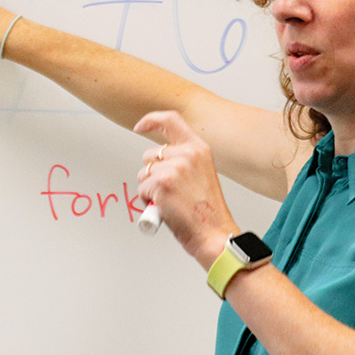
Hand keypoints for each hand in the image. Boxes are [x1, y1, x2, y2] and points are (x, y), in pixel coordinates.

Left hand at [134, 111, 236, 268]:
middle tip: (168, 191)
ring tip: (168, 201)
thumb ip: (184, 159)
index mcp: (199, 149)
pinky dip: (147, 201)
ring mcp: (173, 169)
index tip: (139, 127)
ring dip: (149, 188)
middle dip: (152, 173)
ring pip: (143, 173)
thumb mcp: (203, 173)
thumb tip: (161, 157)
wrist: (214, 234)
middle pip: (150, 155)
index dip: (151, 120)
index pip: (171, 120)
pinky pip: (141, 189)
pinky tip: (164, 208)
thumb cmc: (208, 211)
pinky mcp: (161, 185)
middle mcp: (186, 155)